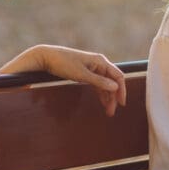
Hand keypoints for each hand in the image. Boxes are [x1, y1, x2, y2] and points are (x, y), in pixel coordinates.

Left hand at [0, 45, 126, 115]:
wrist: (46, 57)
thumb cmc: (63, 63)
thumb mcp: (81, 74)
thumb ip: (99, 81)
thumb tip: (115, 87)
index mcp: (100, 61)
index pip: (118, 76)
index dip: (121, 90)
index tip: (121, 103)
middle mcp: (98, 63)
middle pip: (112, 82)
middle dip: (113, 97)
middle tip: (112, 112)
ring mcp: (92, 68)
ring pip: (105, 84)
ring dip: (107, 97)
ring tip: (108, 111)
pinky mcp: (85, 72)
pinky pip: (97, 84)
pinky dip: (100, 93)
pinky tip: (102, 102)